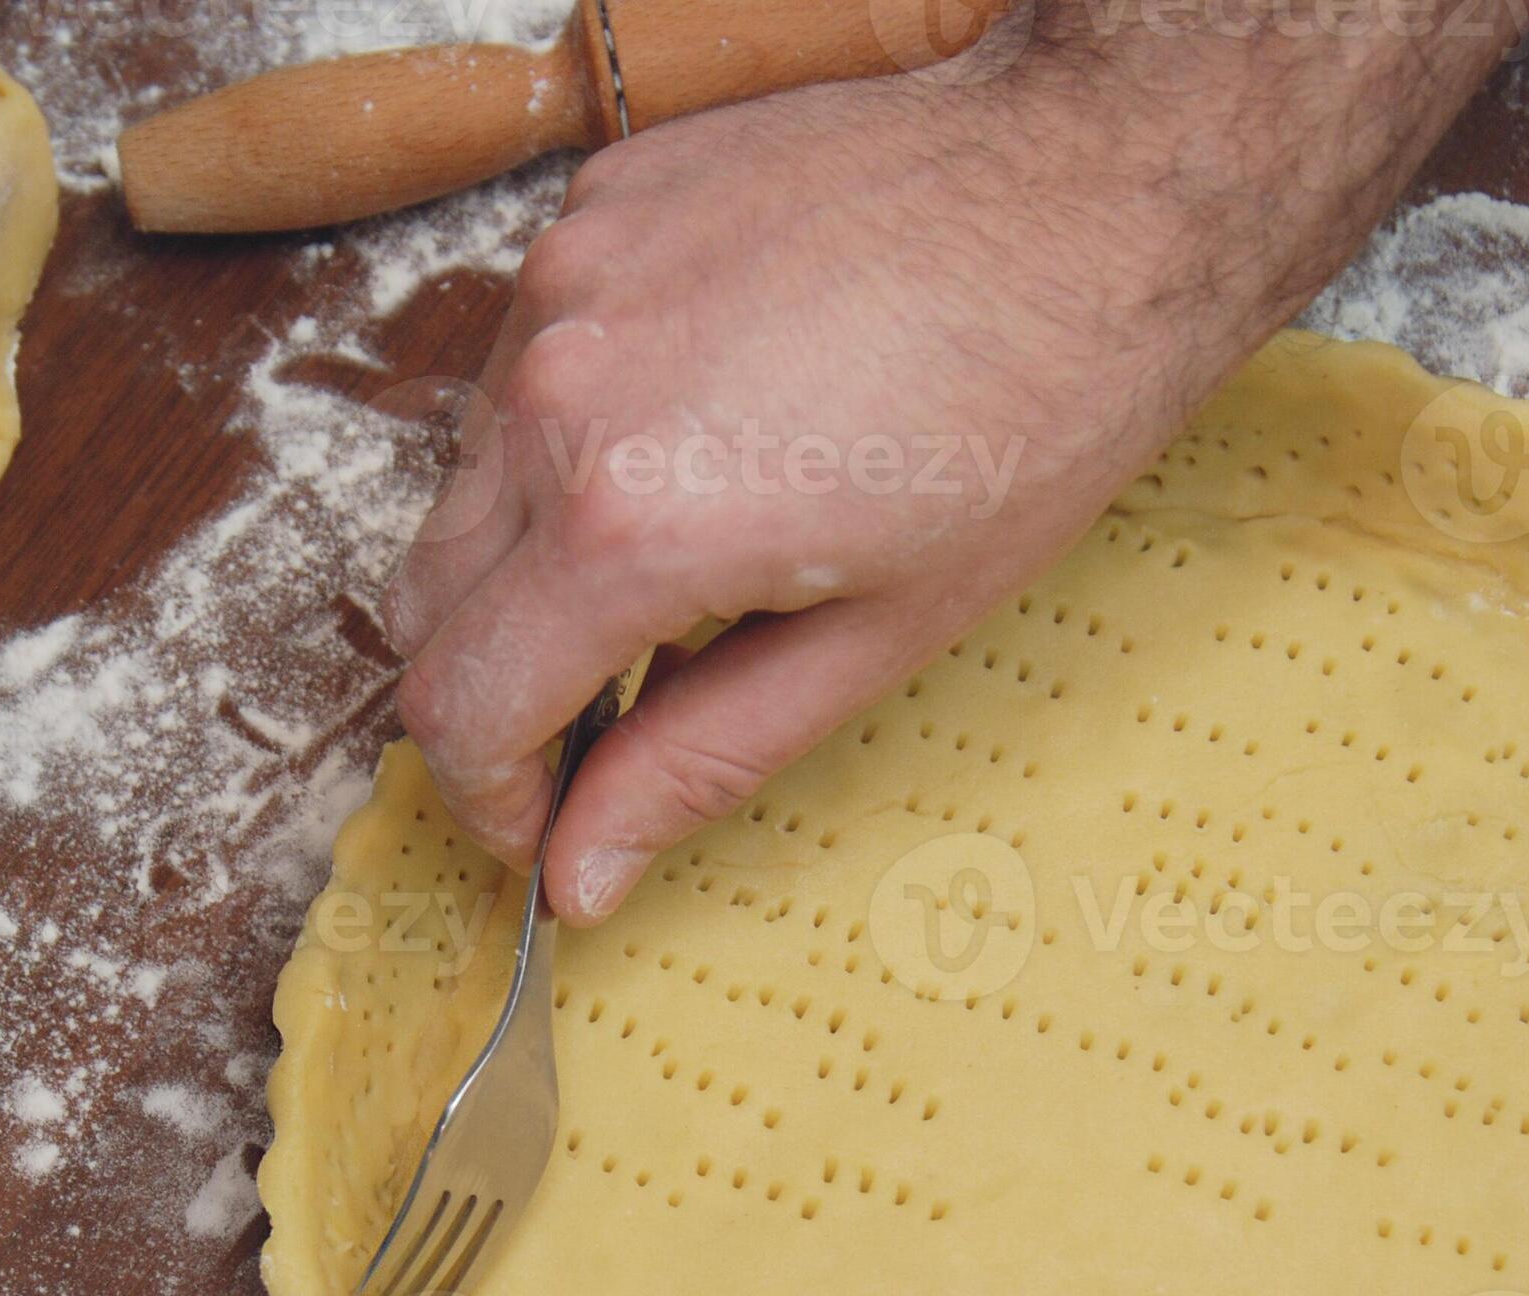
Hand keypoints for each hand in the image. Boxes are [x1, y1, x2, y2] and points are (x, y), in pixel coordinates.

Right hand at [388, 4, 1528, 920]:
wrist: (1097, 186)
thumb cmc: (1028, 415)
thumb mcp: (875, 641)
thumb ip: (696, 764)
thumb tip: (581, 876)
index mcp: (630, 523)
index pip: (459, 708)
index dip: (489, 798)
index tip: (540, 823)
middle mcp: (560, 392)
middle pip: (431, 600)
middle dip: (500, 685)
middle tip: (603, 712)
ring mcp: (567, 281)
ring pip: (466, 477)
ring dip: (531, 551)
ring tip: (679, 552)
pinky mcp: (595, 208)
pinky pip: (524, 357)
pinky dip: (573, 423)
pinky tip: (699, 420)